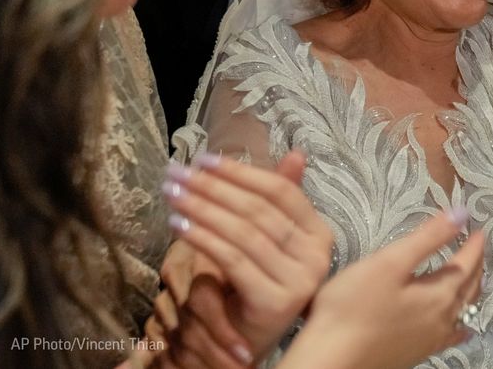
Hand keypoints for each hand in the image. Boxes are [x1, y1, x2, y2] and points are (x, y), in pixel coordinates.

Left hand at [161, 150, 333, 363]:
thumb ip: (281, 198)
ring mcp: (299, 280)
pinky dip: (203, 239)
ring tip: (172, 196)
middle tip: (177, 174)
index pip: (281, 192)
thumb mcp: (271, 237)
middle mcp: (317, 256)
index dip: (241, 172)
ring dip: (202, 209)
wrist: (249, 339)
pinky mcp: (275, 302)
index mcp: (320, 234)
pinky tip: (179, 225)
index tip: (203, 159)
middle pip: (259, 210)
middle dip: (213, 188)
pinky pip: (233, 260)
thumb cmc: (257, 282)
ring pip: (243, 233)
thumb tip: (296, 154)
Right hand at [279, 212, 485, 368]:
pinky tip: (460, 328)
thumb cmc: (354, 306)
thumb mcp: (390, 261)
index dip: (474, 246)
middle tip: (479, 249)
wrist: (331, 360)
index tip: (480, 230)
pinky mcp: (416, 354)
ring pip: (463, 311)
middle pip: (468, 288)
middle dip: (476, 266)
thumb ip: (428, 237)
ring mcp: (431, 340)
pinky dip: (460, 323)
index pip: (465, 264)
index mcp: (439, 293)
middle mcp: (442, 319)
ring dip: (471, 292)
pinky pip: (451, 334)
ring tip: (475, 279)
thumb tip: (462, 214)